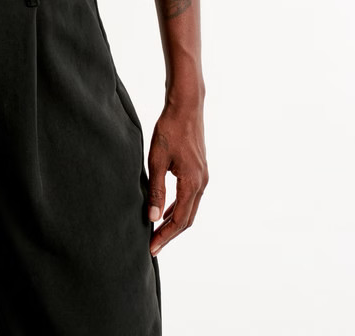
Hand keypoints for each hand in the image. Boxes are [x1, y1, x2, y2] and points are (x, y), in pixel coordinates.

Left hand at [146, 97, 207, 255]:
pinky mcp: (199, 170)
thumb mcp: (157, 159)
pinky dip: (178, 207)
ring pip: (190, 208)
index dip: (165, 236)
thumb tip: (153, 217)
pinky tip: (166, 209)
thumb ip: (157, 189)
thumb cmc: (169, 129)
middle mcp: (202, 183)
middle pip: (187, 219)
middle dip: (170, 234)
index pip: (179, 220)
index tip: (152, 248)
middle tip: (152, 246)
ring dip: (175, 221)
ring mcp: (203, 176)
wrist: (186, 106)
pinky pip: (190, 197)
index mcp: (193, 183)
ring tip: (157, 232)